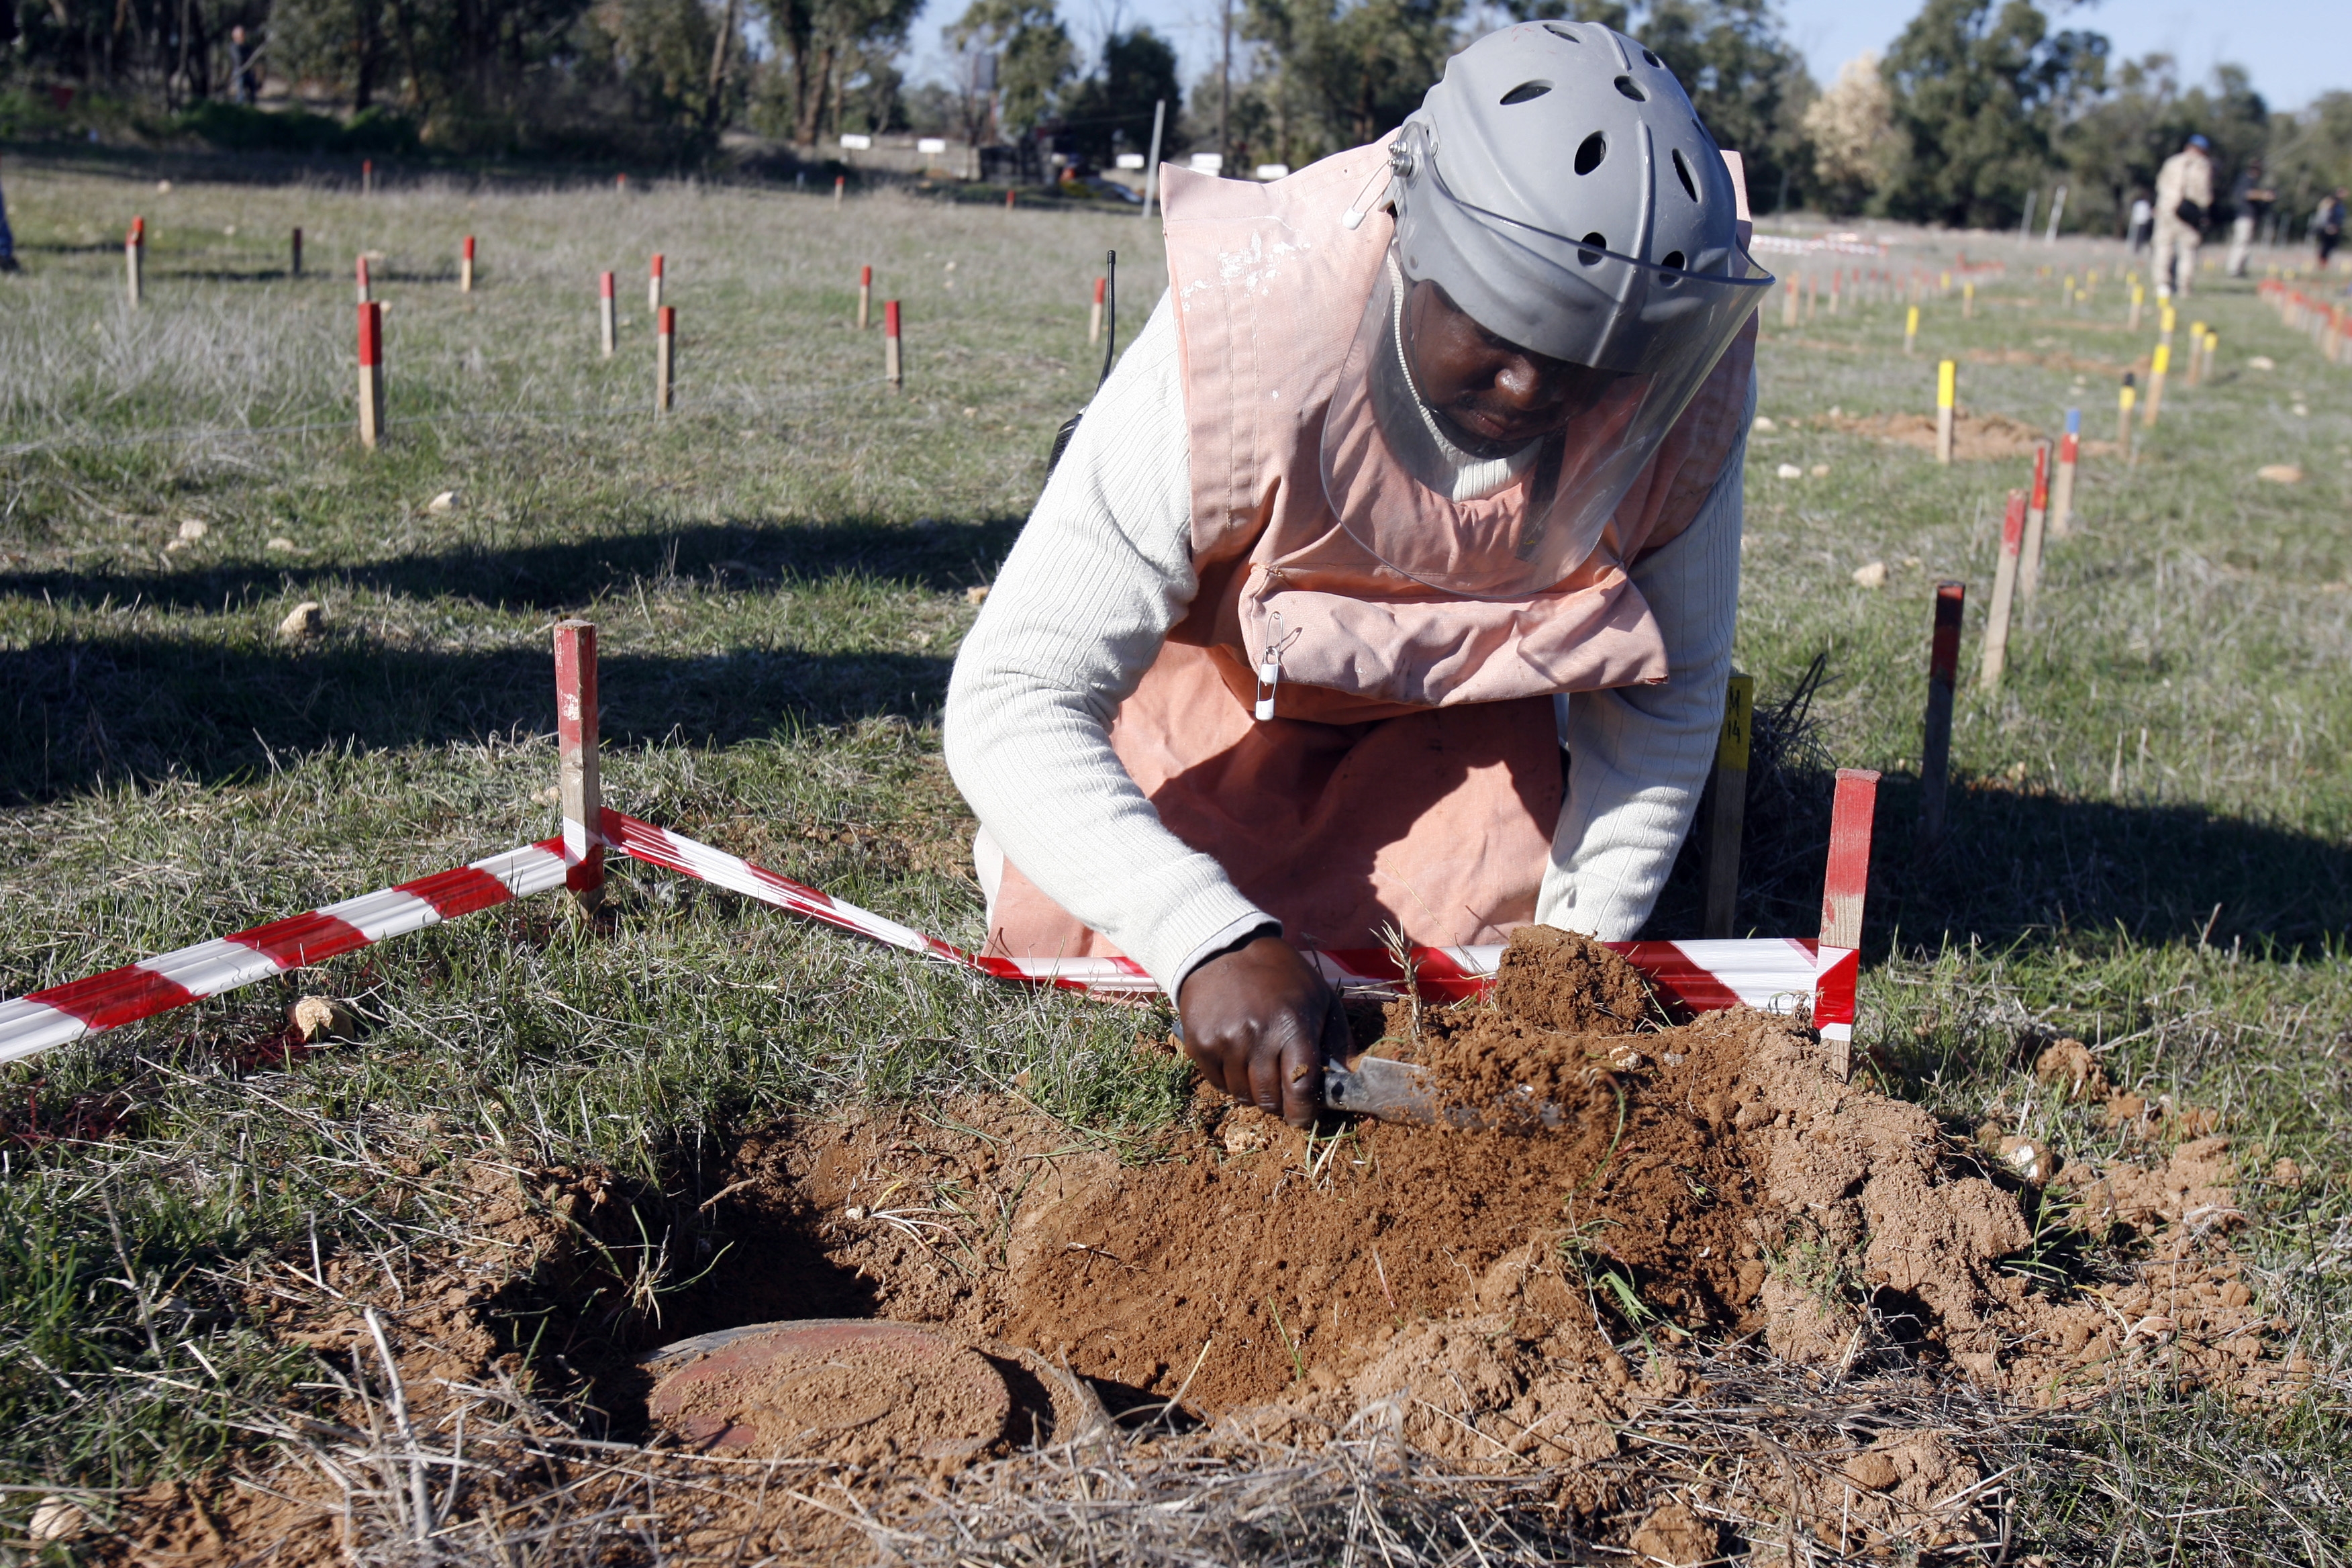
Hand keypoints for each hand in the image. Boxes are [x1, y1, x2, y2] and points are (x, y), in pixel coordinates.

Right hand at [1176, 935, 1349, 1128]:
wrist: (1223, 948)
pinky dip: (1231, 1082)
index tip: (1304, 1116)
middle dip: (1281, 1104)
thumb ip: (1337, 1038)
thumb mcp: (1320, 995)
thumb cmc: (1281, 974)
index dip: (1304, 1112)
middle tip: (1284, 1093)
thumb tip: (1347, 1078)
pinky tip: (1238, 1060)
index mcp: (1292, 1025)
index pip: (1300, 1089)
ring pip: (1243, 1096)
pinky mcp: (1199, 1044)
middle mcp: (1257, 1036)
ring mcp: (1225, 1041)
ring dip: (1255, 1092)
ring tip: (1261, 1071)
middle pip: (1270, 1099)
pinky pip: (1218, 1084)